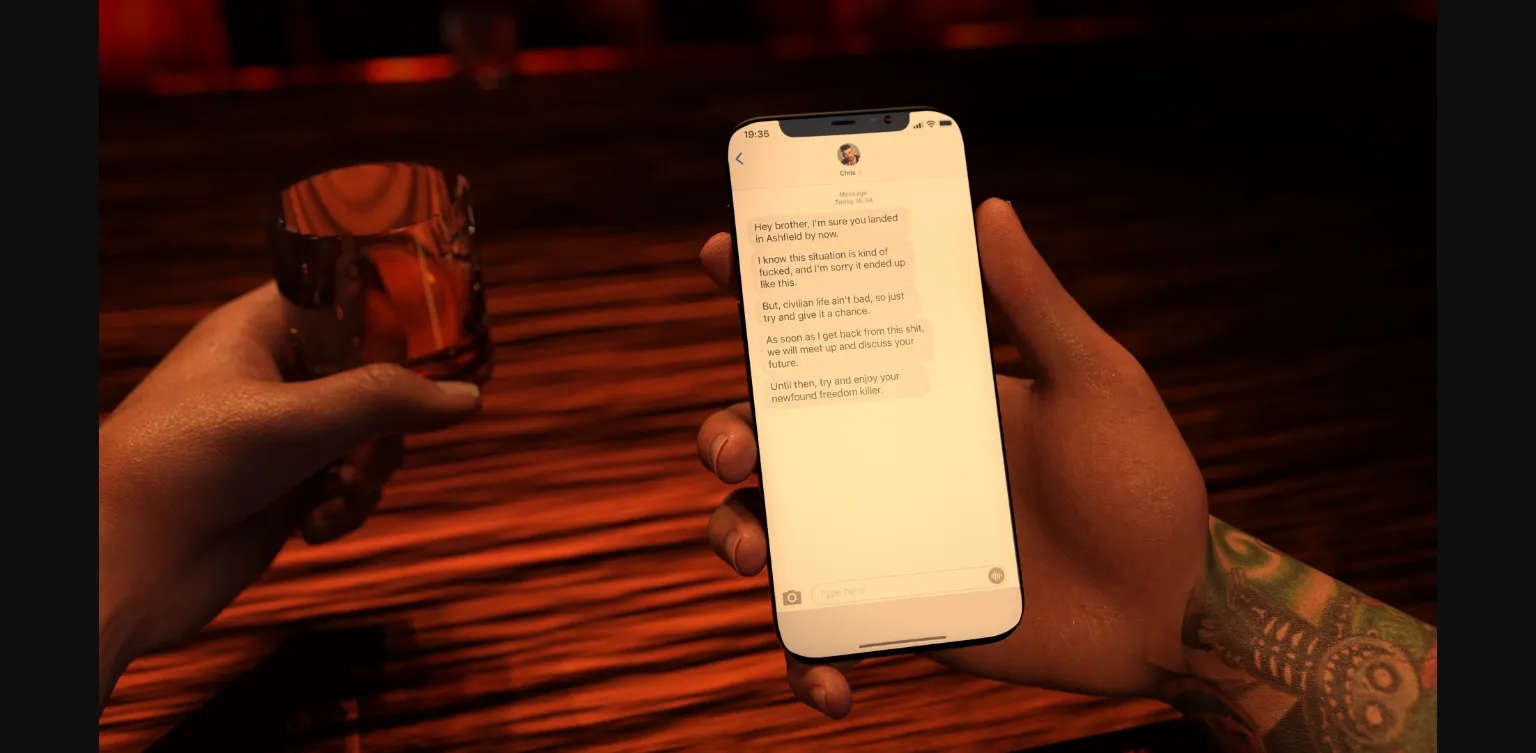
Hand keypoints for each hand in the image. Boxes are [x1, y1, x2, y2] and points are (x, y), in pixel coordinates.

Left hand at [98, 283, 481, 706]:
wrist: (123, 563)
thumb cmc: (183, 466)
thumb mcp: (298, 419)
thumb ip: (389, 400)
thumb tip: (468, 394)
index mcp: (259, 329)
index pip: (343, 293)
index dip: (393, 308)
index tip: (442, 332)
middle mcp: (272, 377)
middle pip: (373, 371)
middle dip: (389, 416)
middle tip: (377, 444)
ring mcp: (280, 435)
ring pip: (369, 434)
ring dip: (370, 470)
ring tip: (336, 496)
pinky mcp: (284, 490)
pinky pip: (350, 484)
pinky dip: (348, 506)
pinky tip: (316, 529)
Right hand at [695, 199, 1209, 717]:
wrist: (1170, 605)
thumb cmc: (1140, 482)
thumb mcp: (1093, 380)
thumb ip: (1036, 303)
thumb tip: (989, 207)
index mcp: (923, 395)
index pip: (828, 334)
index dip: (764, 296)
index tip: (721, 260)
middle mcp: (887, 460)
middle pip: (771, 436)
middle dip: (727, 433)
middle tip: (737, 446)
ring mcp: (883, 537)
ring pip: (771, 527)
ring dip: (735, 536)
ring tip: (756, 556)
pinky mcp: (894, 609)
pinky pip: (822, 635)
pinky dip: (807, 661)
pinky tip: (832, 685)